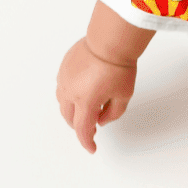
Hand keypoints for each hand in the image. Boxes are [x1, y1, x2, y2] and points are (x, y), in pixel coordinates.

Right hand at [56, 37, 137, 153]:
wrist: (110, 40)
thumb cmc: (119, 65)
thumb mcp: (124, 95)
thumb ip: (113, 113)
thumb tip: (101, 120)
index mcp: (85, 102)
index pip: (82, 129)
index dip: (87, 142)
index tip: (92, 148)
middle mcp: (70, 92)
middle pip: (70, 118)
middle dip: (80, 126)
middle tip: (92, 127)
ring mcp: (64, 79)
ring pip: (63, 103)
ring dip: (73, 111)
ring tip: (87, 109)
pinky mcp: (64, 68)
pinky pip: (63, 87)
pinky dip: (70, 95)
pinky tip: (82, 91)